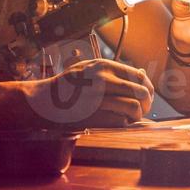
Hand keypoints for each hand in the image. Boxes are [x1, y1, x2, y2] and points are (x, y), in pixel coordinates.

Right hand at [23, 59, 153, 127]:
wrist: (42, 101)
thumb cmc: (66, 86)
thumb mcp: (88, 69)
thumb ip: (114, 71)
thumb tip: (143, 74)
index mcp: (103, 66)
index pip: (139, 76)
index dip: (147, 89)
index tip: (145, 97)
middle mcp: (103, 78)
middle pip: (141, 91)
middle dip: (146, 103)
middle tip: (143, 110)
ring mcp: (99, 96)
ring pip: (134, 105)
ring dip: (138, 115)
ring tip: (132, 118)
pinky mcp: (94, 113)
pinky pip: (122, 118)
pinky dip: (125, 122)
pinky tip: (120, 122)